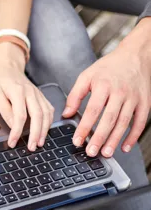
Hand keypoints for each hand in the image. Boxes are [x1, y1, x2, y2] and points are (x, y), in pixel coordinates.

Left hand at [0, 43, 53, 150]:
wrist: (8, 65)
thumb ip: (5, 110)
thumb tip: (14, 126)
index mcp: (17, 91)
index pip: (20, 116)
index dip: (17, 132)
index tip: (13, 142)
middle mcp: (31, 93)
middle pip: (38, 116)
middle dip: (36, 134)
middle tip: (32, 147)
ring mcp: (38, 94)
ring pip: (46, 114)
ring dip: (45, 130)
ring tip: (40, 143)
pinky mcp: (41, 96)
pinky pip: (49, 109)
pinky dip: (49, 121)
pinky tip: (46, 130)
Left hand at [63, 43, 150, 157]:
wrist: (134, 56)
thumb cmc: (108, 67)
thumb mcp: (86, 76)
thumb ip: (75, 95)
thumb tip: (66, 114)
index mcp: (103, 85)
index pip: (92, 110)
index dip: (84, 127)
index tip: (77, 140)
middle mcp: (120, 92)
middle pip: (109, 119)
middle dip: (99, 137)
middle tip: (91, 152)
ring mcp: (133, 98)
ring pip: (124, 122)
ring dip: (115, 140)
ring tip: (105, 153)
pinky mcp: (144, 103)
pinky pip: (140, 122)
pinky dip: (133, 136)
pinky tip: (125, 147)